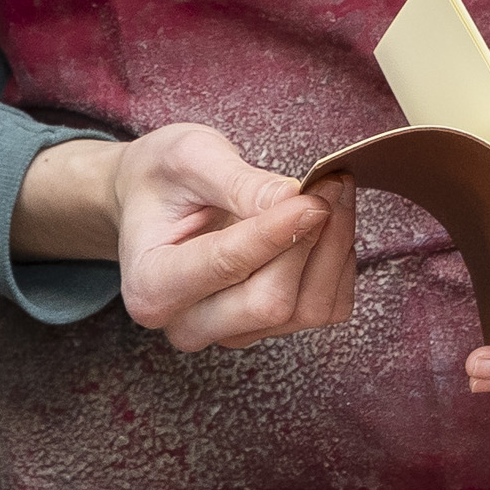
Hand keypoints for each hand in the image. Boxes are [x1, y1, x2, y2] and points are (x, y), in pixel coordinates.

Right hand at [14, 124, 357, 352]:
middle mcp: (187, 322)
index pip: (226, 266)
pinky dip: (338, 265)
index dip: (276, 231)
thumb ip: (237, 181)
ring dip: (333, 250)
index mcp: (151, 284)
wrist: (157, 200)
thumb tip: (293, 199)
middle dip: (309, 241)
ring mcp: (230, 332)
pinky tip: (330, 224)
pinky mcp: (267, 328)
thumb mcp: (189, 157)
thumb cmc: (164, 177)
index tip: (311, 197)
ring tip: (335, 193)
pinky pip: (325, 309)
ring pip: (306, 310)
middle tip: (330, 183)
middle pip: (270, 303)